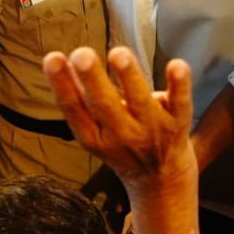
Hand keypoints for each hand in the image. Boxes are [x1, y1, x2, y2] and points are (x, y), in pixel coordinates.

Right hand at [42, 46, 196, 187]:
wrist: (160, 180)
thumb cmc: (122, 146)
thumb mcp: (93, 132)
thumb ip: (78, 100)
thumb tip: (54, 60)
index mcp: (94, 137)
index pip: (74, 109)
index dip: (62, 85)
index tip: (53, 58)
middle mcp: (122, 135)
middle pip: (105, 106)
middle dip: (93, 80)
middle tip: (82, 55)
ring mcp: (151, 129)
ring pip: (140, 101)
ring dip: (129, 77)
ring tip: (118, 54)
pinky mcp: (178, 123)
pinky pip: (181, 103)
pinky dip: (179, 85)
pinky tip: (176, 65)